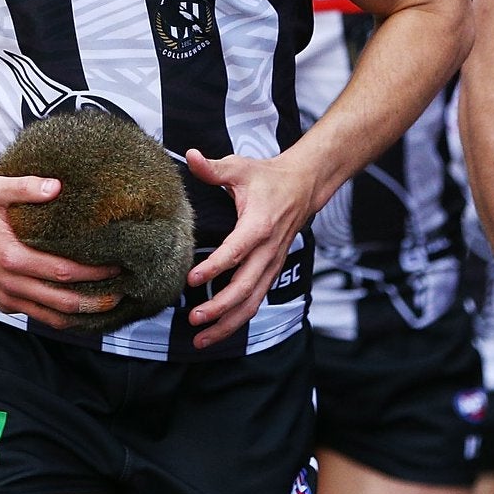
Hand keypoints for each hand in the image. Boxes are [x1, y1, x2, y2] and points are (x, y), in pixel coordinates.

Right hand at [0, 177, 120, 329]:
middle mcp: (11, 284)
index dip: (92, 272)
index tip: (117, 265)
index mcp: (11, 257)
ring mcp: (8, 298)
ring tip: (111, 303)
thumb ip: (26, 187)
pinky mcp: (7, 304)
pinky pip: (41, 316)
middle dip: (97, 300)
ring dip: (84, 314)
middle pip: (63, 301)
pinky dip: (64, 316)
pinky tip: (84, 307)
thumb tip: (57, 187)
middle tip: (124, 291)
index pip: (62, 271)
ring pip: (53, 316)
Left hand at [183, 149, 316, 348]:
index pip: (236, 251)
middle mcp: (268, 250)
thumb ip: (213, 168)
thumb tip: (189, 156)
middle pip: (245, 287)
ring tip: (202, 337)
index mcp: (259, 225)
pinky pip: (256, 300)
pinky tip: (218, 331)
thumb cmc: (268, 178)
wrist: (304, 186)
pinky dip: (238, 319)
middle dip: (219, 307)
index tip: (191, 279)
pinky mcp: (272, 271)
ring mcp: (272, 264)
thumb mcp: (241, 168)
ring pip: (252, 302)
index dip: (215, 267)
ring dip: (228, 323)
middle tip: (193, 318)